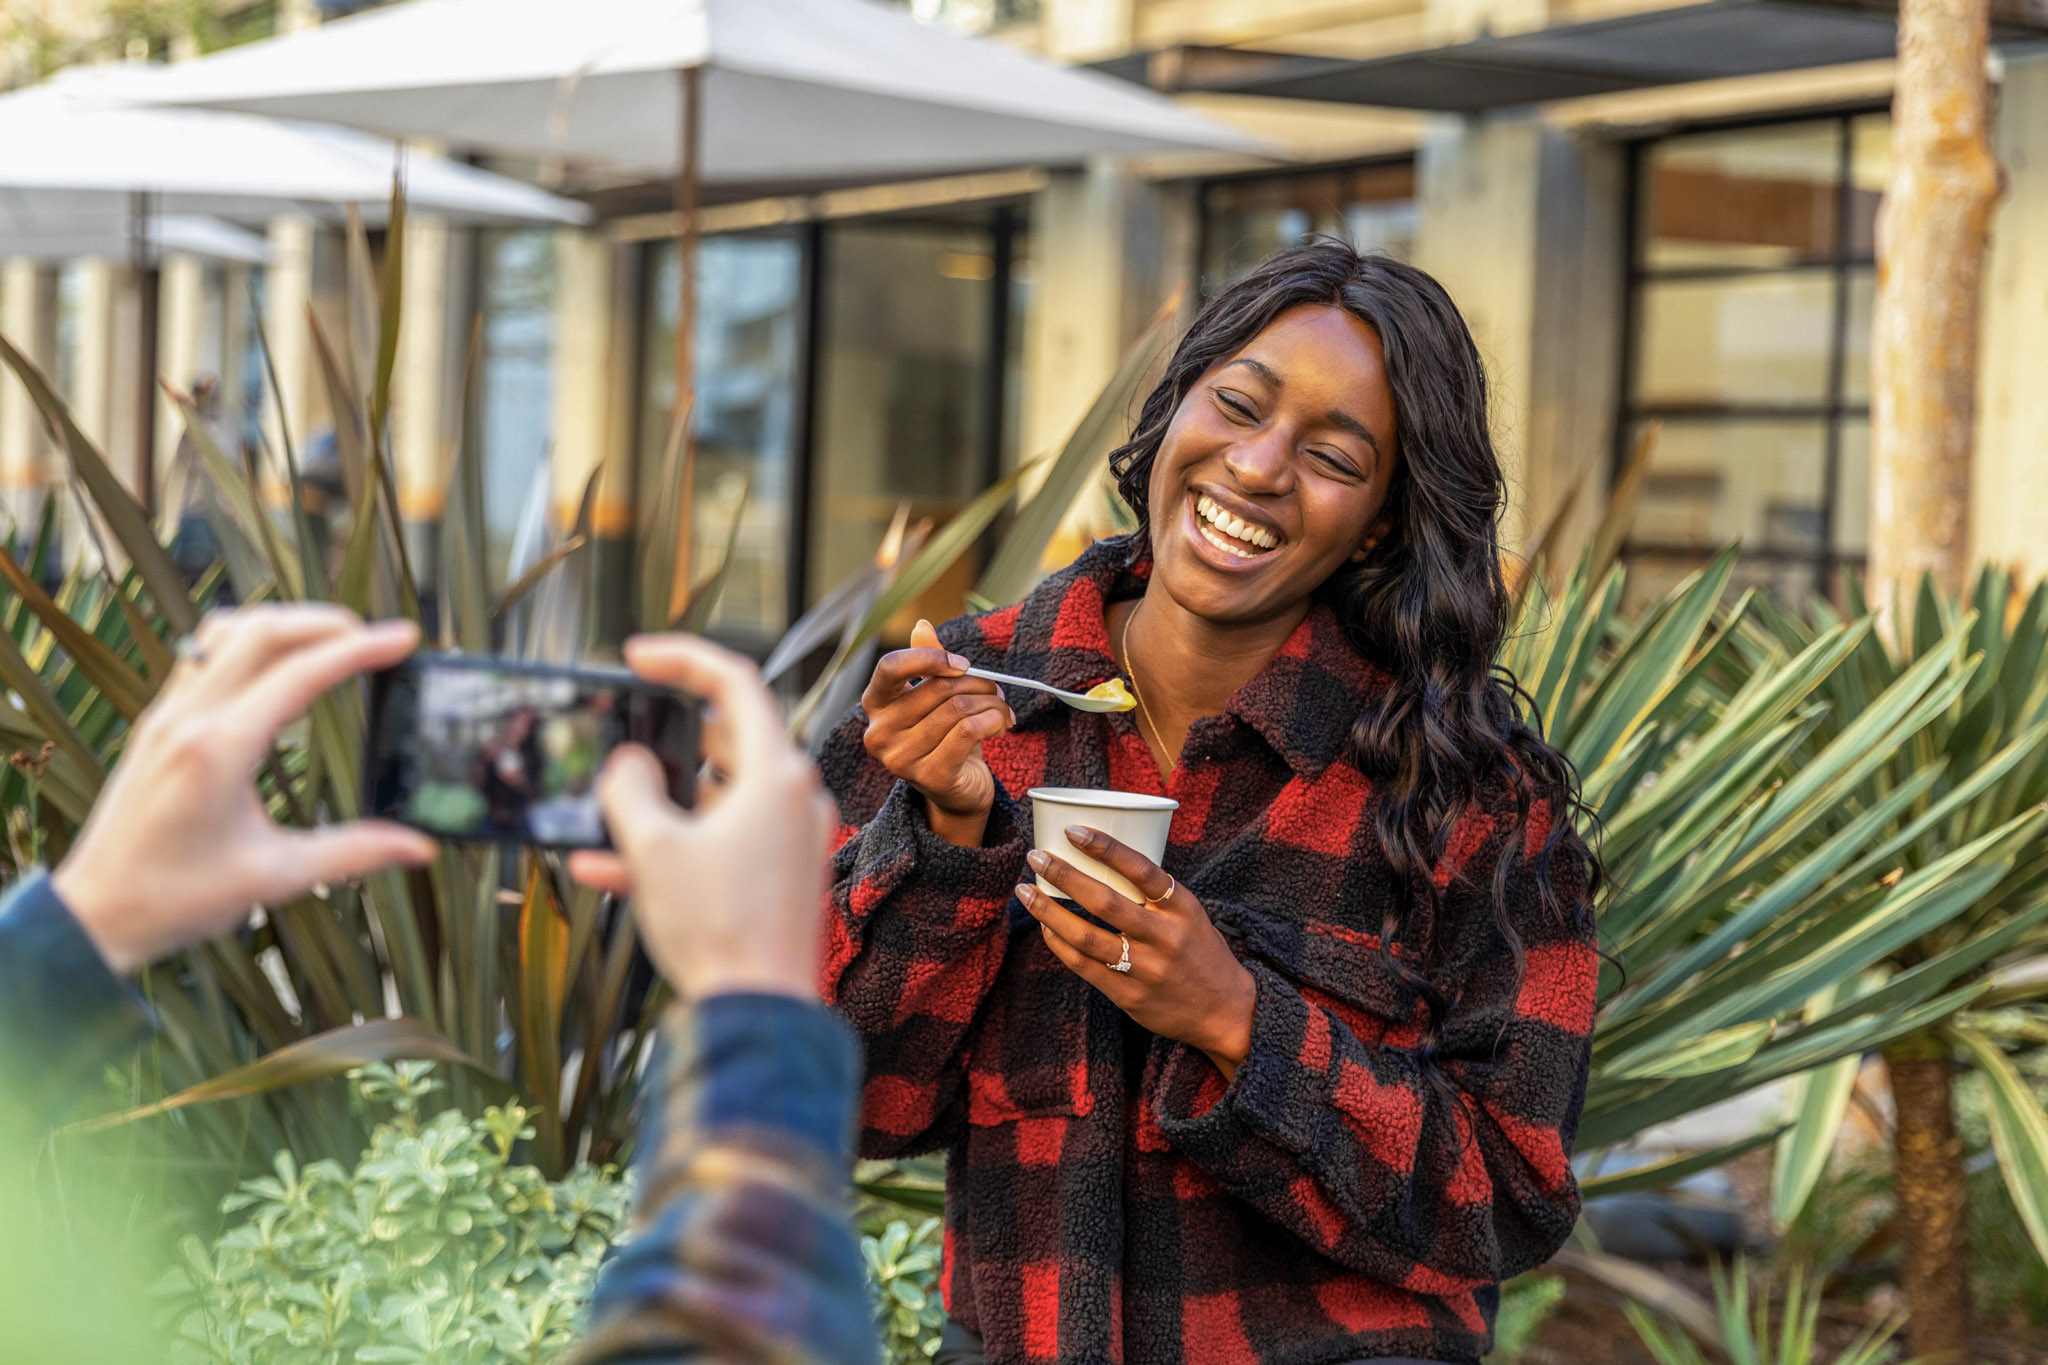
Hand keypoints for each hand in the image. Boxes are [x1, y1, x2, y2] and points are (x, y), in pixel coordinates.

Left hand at [52, 606, 436, 974]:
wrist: (93, 914)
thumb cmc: (174, 899)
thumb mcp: (274, 878)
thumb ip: (353, 853)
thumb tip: (419, 848)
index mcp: (217, 751)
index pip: (300, 674)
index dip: (360, 650)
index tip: (404, 639)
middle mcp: (187, 720)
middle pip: (262, 632)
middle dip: (326, 623)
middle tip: (376, 637)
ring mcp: (167, 716)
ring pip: (227, 633)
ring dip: (285, 625)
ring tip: (331, 640)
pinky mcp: (158, 724)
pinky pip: (205, 656)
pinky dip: (252, 644)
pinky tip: (280, 669)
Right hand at [568, 635, 834, 1001]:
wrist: (760, 1013)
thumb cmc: (716, 928)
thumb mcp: (653, 849)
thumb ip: (629, 791)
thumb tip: (629, 764)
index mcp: (777, 775)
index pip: (735, 683)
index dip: (682, 659)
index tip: (636, 657)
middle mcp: (795, 799)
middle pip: (731, 738)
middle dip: (671, 735)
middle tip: (629, 728)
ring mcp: (791, 839)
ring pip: (720, 795)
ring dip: (663, 799)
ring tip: (608, 808)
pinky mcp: (780, 877)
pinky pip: (722, 843)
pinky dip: (674, 845)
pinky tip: (602, 867)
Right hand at [859, 618, 1013, 846]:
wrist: (957, 792)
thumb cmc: (945, 738)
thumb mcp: (935, 698)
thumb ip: (927, 663)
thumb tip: (921, 624)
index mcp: (875, 706)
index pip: (891, 667)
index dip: (929, 657)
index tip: (962, 664)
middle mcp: (879, 733)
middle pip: (938, 688)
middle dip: (977, 683)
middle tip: (995, 688)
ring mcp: (901, 758)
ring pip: (958, 709)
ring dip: (991, 703)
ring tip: (1002, 708)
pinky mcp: (930, 775)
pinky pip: (969, 731)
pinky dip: (994, 720)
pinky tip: (1002, 724)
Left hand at [1019, 828, 1256, 1079]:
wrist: (1226, 1013)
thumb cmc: (1202, 953)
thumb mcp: (1190, 915)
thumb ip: (1155, 895)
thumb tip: (1102, 863)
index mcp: (1182, 908)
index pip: (1142, 869)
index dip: (1106, 847)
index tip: (1072, 830)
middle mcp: (1164, 937)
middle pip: (1105, 901)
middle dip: (1064, 875)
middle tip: (1036, 857)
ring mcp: (1145, 968)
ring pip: (1086, 936)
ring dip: (1049, 911)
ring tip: (1026, 892)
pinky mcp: (1129, 995)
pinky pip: (1084, 966)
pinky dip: (1059, 944)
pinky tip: (1045, 927)